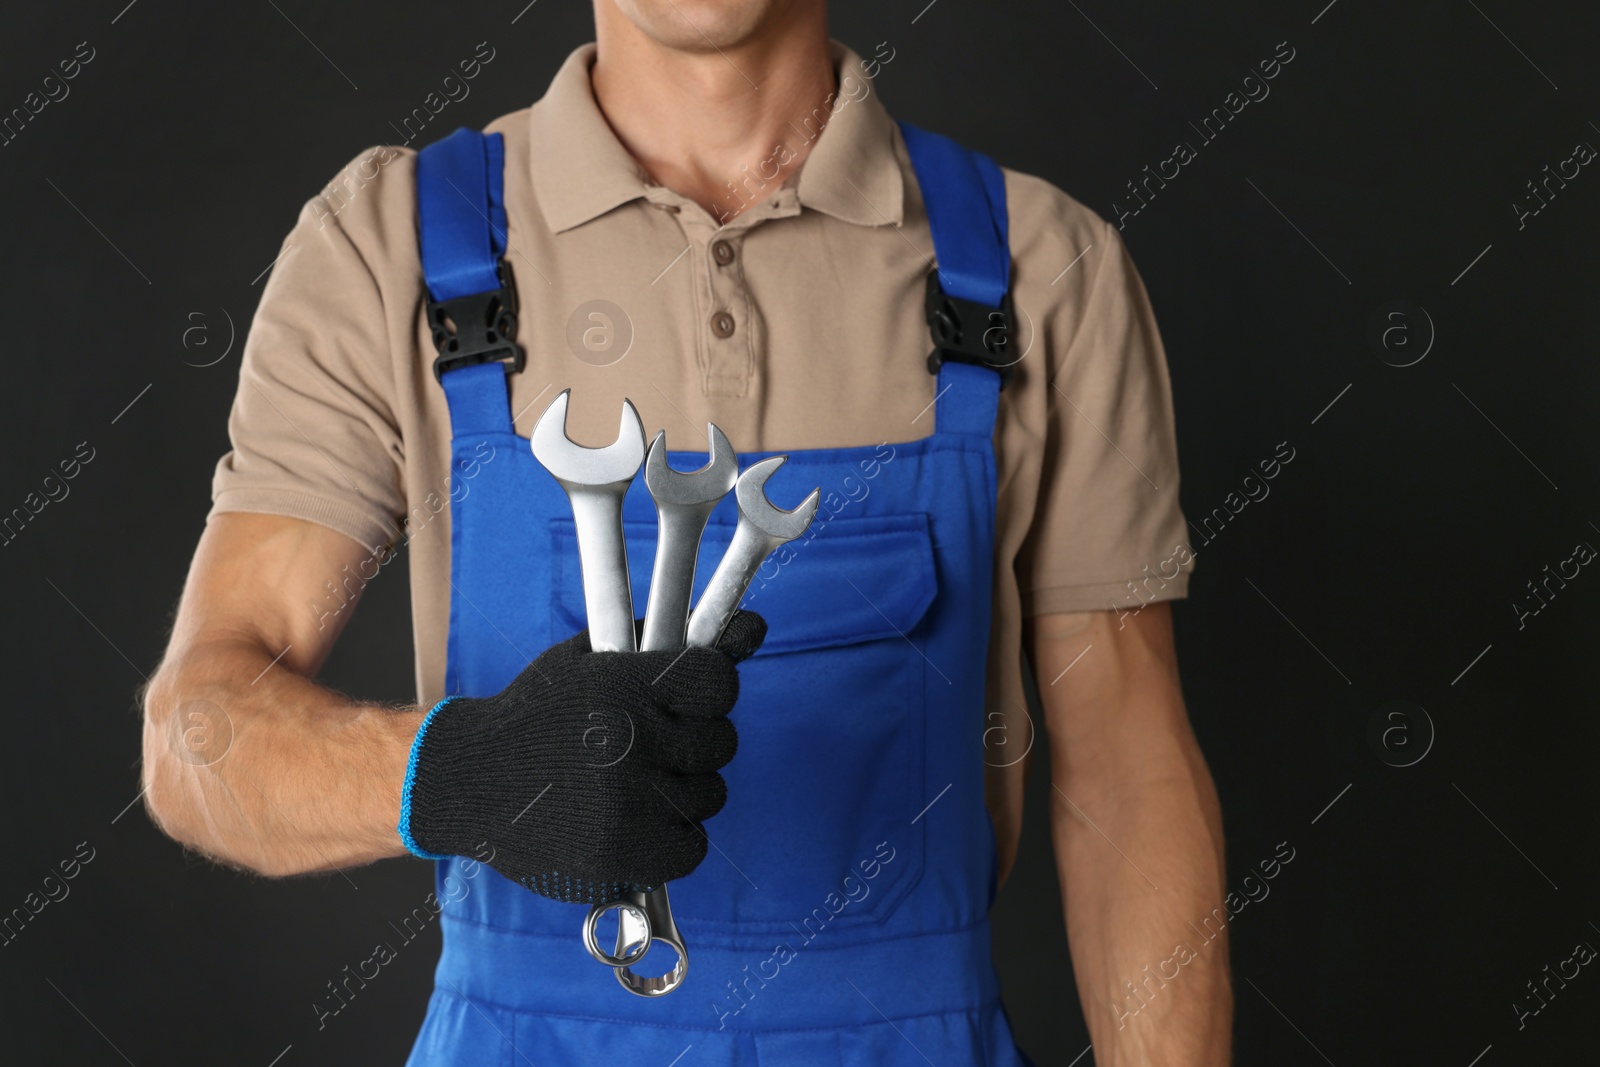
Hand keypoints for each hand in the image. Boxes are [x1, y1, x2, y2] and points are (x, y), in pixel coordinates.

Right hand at [398, 611, 765, 903]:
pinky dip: (674, 838)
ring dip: (683, 790)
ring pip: (711, 795)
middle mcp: (629, 742)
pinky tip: (638, 820)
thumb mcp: (594, 660)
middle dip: (694, 742)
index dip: (710, 691)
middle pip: (721, 742)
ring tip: (633, 784)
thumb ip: (673, 642)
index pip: (718, 683)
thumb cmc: (538, 714)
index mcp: (622, 686)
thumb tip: (755, 627)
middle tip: (651, 746)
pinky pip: (694, 847)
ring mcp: (627, 803)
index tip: (688, 701)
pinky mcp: (622, 854)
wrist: (469, 783)